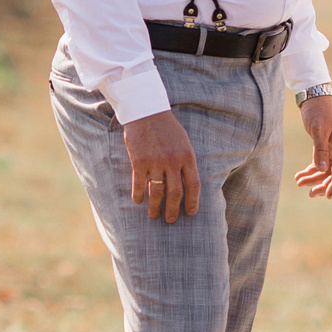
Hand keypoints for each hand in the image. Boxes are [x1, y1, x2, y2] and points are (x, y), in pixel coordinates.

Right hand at [123, 109, 200, 223]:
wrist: (146, 111)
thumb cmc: (166, 126)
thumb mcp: (183, 141)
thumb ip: (185, 160)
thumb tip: (186, 182)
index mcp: (187, 156)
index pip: (193, 185)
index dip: (193, 201)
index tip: (190, 213)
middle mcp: (172, 161)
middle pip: (175, 193)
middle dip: (173, 210)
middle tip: (170, 220)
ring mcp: (155, 162)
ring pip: (157, 193)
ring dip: (155, 207)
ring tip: (153, 215)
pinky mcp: (139, 162)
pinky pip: (139, 185)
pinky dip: (138, 195)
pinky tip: (138, 201)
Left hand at [293, 94, 331, 197]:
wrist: (314, 97)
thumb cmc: (318, 111)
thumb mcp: (318, 129)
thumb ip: (320, 150)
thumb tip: (321, 169)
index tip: (328, 196)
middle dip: (322, 184)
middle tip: (310, 194)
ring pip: (325, 169)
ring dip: (313, 178)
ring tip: (299, 183)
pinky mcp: (326, 146)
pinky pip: (319, 163)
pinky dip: (310, 170)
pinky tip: (300, 176)